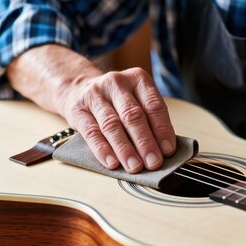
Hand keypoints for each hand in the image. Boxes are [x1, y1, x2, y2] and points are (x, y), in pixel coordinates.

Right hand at [56, 68, 175, 172]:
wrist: (78, 88)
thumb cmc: (115, 100)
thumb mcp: (136, 100)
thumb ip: (149, 120)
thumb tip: (162, 151)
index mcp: (138, 79)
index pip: (153, 105)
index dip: (162, 129)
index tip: (167, 151)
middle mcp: (116, 83)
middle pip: (132, 115)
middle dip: (145, 142)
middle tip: (153, 163)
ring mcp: (95, 95)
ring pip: (112, 125)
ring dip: (125, 149)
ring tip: (134, 166)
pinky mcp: (77, 110)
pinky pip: (91, 132)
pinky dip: (103, 149)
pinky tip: (112, 163)